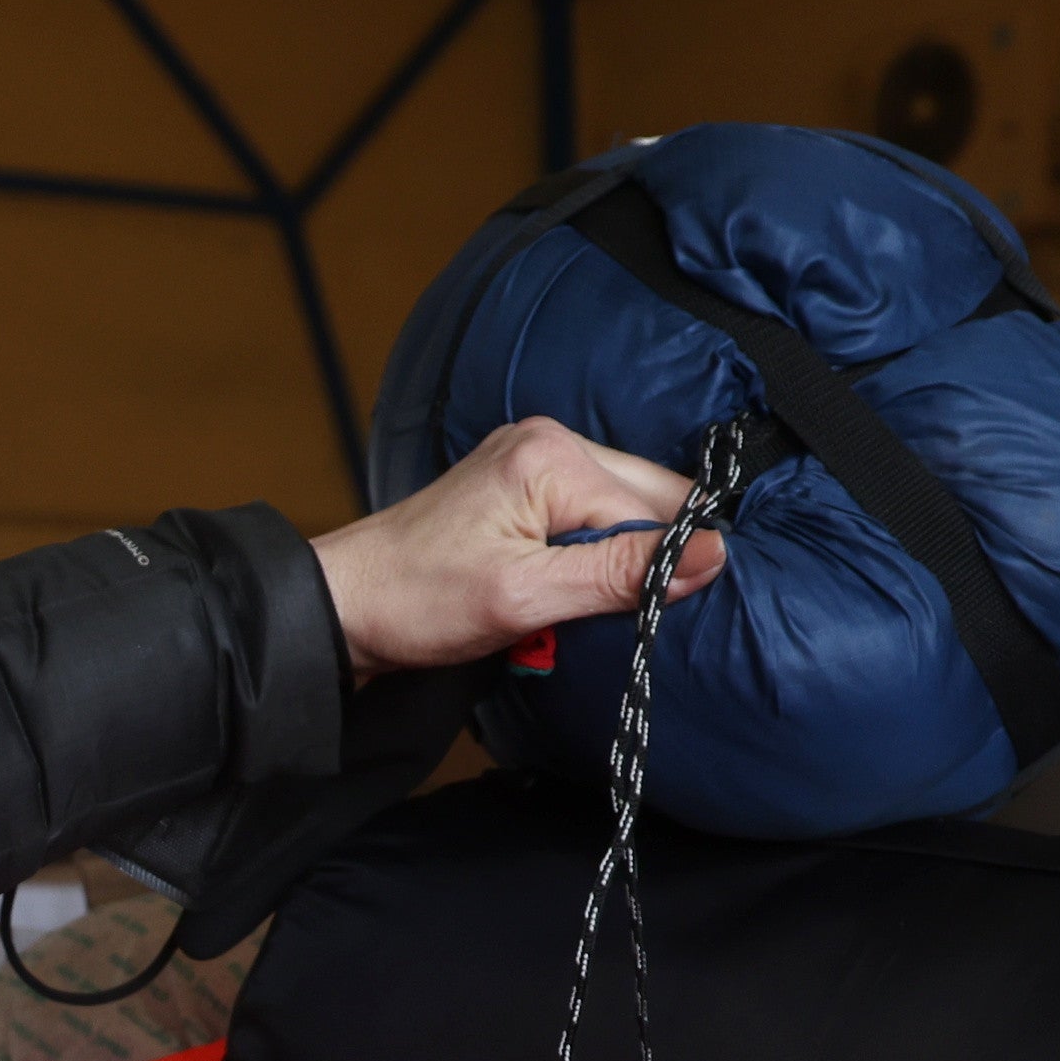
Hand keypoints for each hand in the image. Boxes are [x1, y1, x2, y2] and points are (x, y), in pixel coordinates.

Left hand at [310, 417, 725, 682]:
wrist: (344, 605)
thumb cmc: (417, 601)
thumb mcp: (526, 597)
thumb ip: (620, 574)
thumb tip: (715, 556)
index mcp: (555, 455)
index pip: (659, 509)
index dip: (665, 568)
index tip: (653, 618)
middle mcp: (550, 441)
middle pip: (650, 499)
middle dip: (648, 559)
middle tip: (621, 613)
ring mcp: (533, 461)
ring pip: (624, 511)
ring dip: (619, 563)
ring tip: (589, 606)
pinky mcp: (521, 488)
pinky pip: (590, 517)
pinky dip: (592, 558)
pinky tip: (574, 589)